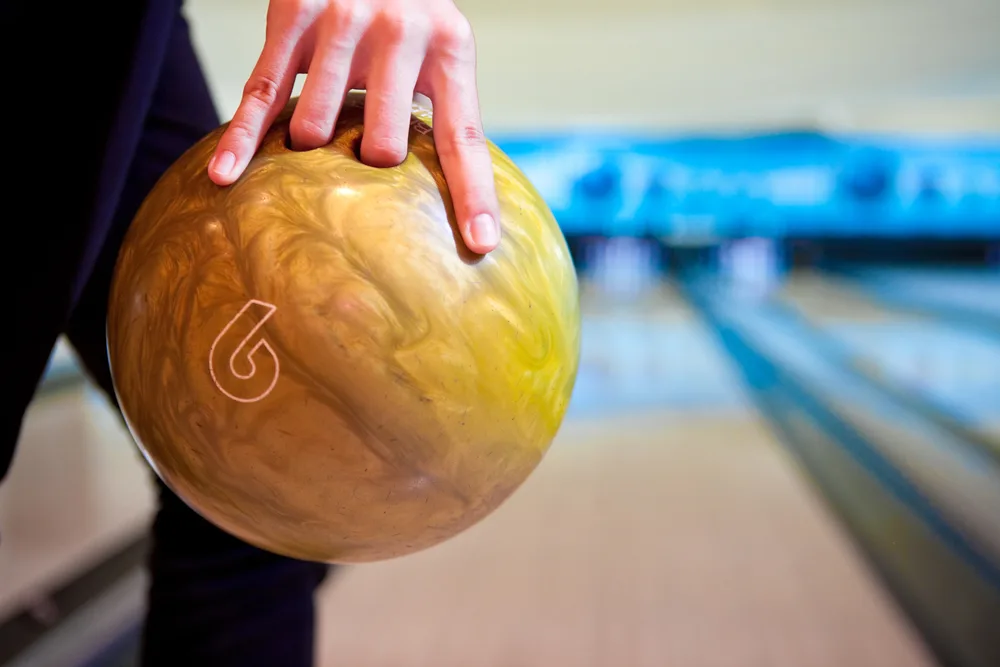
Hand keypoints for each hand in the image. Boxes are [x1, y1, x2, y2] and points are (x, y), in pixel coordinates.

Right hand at [208, 0, 500, 253]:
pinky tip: (226, 176)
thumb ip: (444, 104)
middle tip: (362, 146)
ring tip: (318, 124)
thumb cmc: (405, 9)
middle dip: (368, 163)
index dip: (472, 196)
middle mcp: (401, 32)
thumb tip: (462, 195)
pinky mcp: (293, 14)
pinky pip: (263, 95)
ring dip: (311, 142)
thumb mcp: (441, 44)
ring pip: (315, 128)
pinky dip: (241, 139)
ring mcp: (345, 21)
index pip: (464, 138)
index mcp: (450, 49)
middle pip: (381, 148)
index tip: (481, 243)